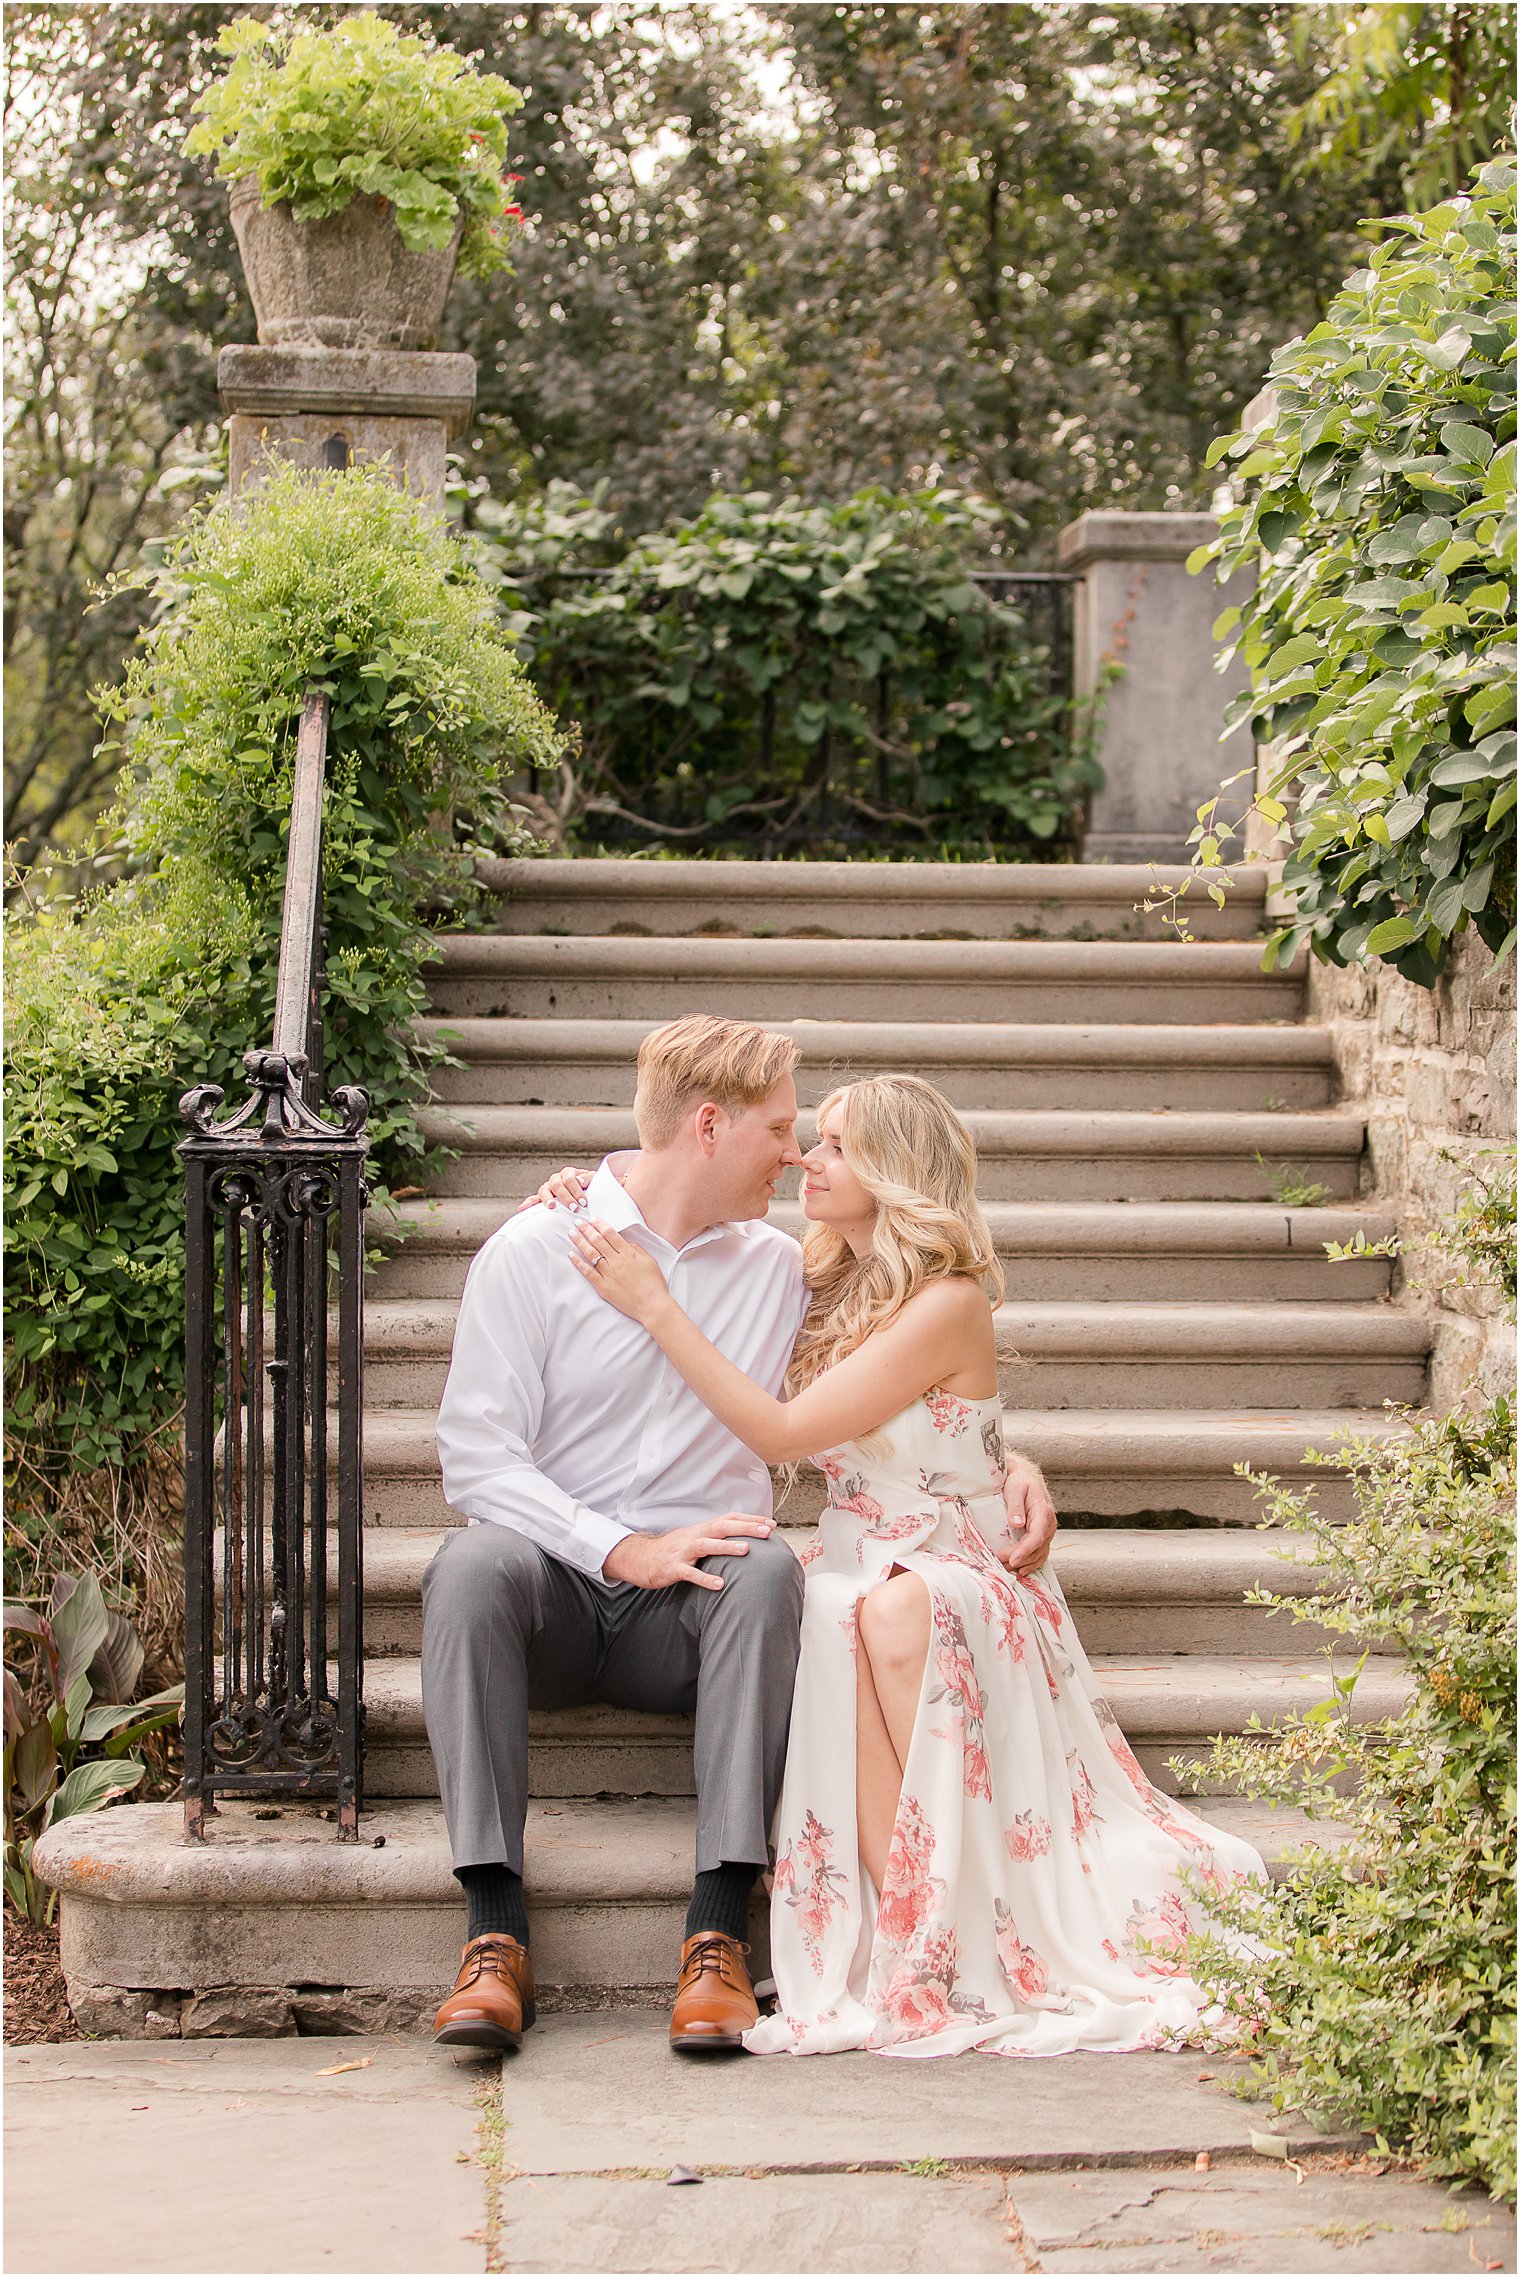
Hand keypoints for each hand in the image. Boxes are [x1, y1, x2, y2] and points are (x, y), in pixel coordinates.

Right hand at [515, 1164, 592, 1214]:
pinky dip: (528, 1203)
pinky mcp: (542, 1197)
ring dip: (547, 1199)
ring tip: (551, 1206)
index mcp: (568, 1173)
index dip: (576, 1190)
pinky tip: (522, 1208)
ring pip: (544, 1190)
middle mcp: (556, 1179)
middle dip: (565, 1197)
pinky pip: (533, 1199)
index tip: (583, 1202)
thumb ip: (589, 1178)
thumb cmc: (589, 1188)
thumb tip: (581, 1181)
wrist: (584, 1193)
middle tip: (573, 1208)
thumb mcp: (592, 1181)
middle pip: (557, 1185)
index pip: (569, 1179)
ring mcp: (547, 1188)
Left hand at [569, 1220, 668, 1323]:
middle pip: (598, 1241)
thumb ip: (636, 1249)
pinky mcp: (603, 1287)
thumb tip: (625, 1242)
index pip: (610, 1234)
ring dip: (580, 1241)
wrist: (652, 1305)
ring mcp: (608, 1274)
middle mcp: (616, 1261)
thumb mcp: (649, 1260)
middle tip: (577, 1222)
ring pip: (590, 1254)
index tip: (593, 1219)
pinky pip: (588, 1272)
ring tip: (572, 1233)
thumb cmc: (653, 1284)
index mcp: (628, 1253)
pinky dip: (578, 1262)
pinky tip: (571, 1254)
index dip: (600, 1225)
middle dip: (586, 1229)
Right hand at [603, 1514, 775, 1591]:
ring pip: (706, 1545)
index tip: (770, 1523)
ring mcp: (683, 1552)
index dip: (749, 1520)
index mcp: (701, 1529)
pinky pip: (690, 1573)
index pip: (729, 1518)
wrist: (640, 1558)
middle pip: (722, 1527)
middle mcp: (694, 1536)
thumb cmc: (673, 1550)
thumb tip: (742, 1538)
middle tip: (766, 1531)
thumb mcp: (695, 1539)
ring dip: (726, 1547)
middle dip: (745, 1528)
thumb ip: (716, 1538)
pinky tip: (719, 1585)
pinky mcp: (673, 1568)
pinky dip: (704, 1578)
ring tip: (746, 1550)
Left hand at [997, 1452, 1057, 1573]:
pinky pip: (1040, 1554)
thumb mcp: (1015, 1489)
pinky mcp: (1042, 1536)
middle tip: (1000, 1562)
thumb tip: (1017, 1523)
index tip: (1013, 1559)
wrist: (1027, 1478)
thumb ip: (1015, 1506)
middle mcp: (1048, 1525)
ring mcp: (1047, 1532)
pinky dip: (1031, 1564)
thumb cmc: (1020, 1482)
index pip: (1036, 1537)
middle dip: (1019, 1559)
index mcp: (1043, 1513)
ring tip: (1006, 1568)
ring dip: (1024, 1564)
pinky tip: (1021, 1570)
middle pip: (1037, 1549)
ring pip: (1039, 1554)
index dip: (1025, 1550)